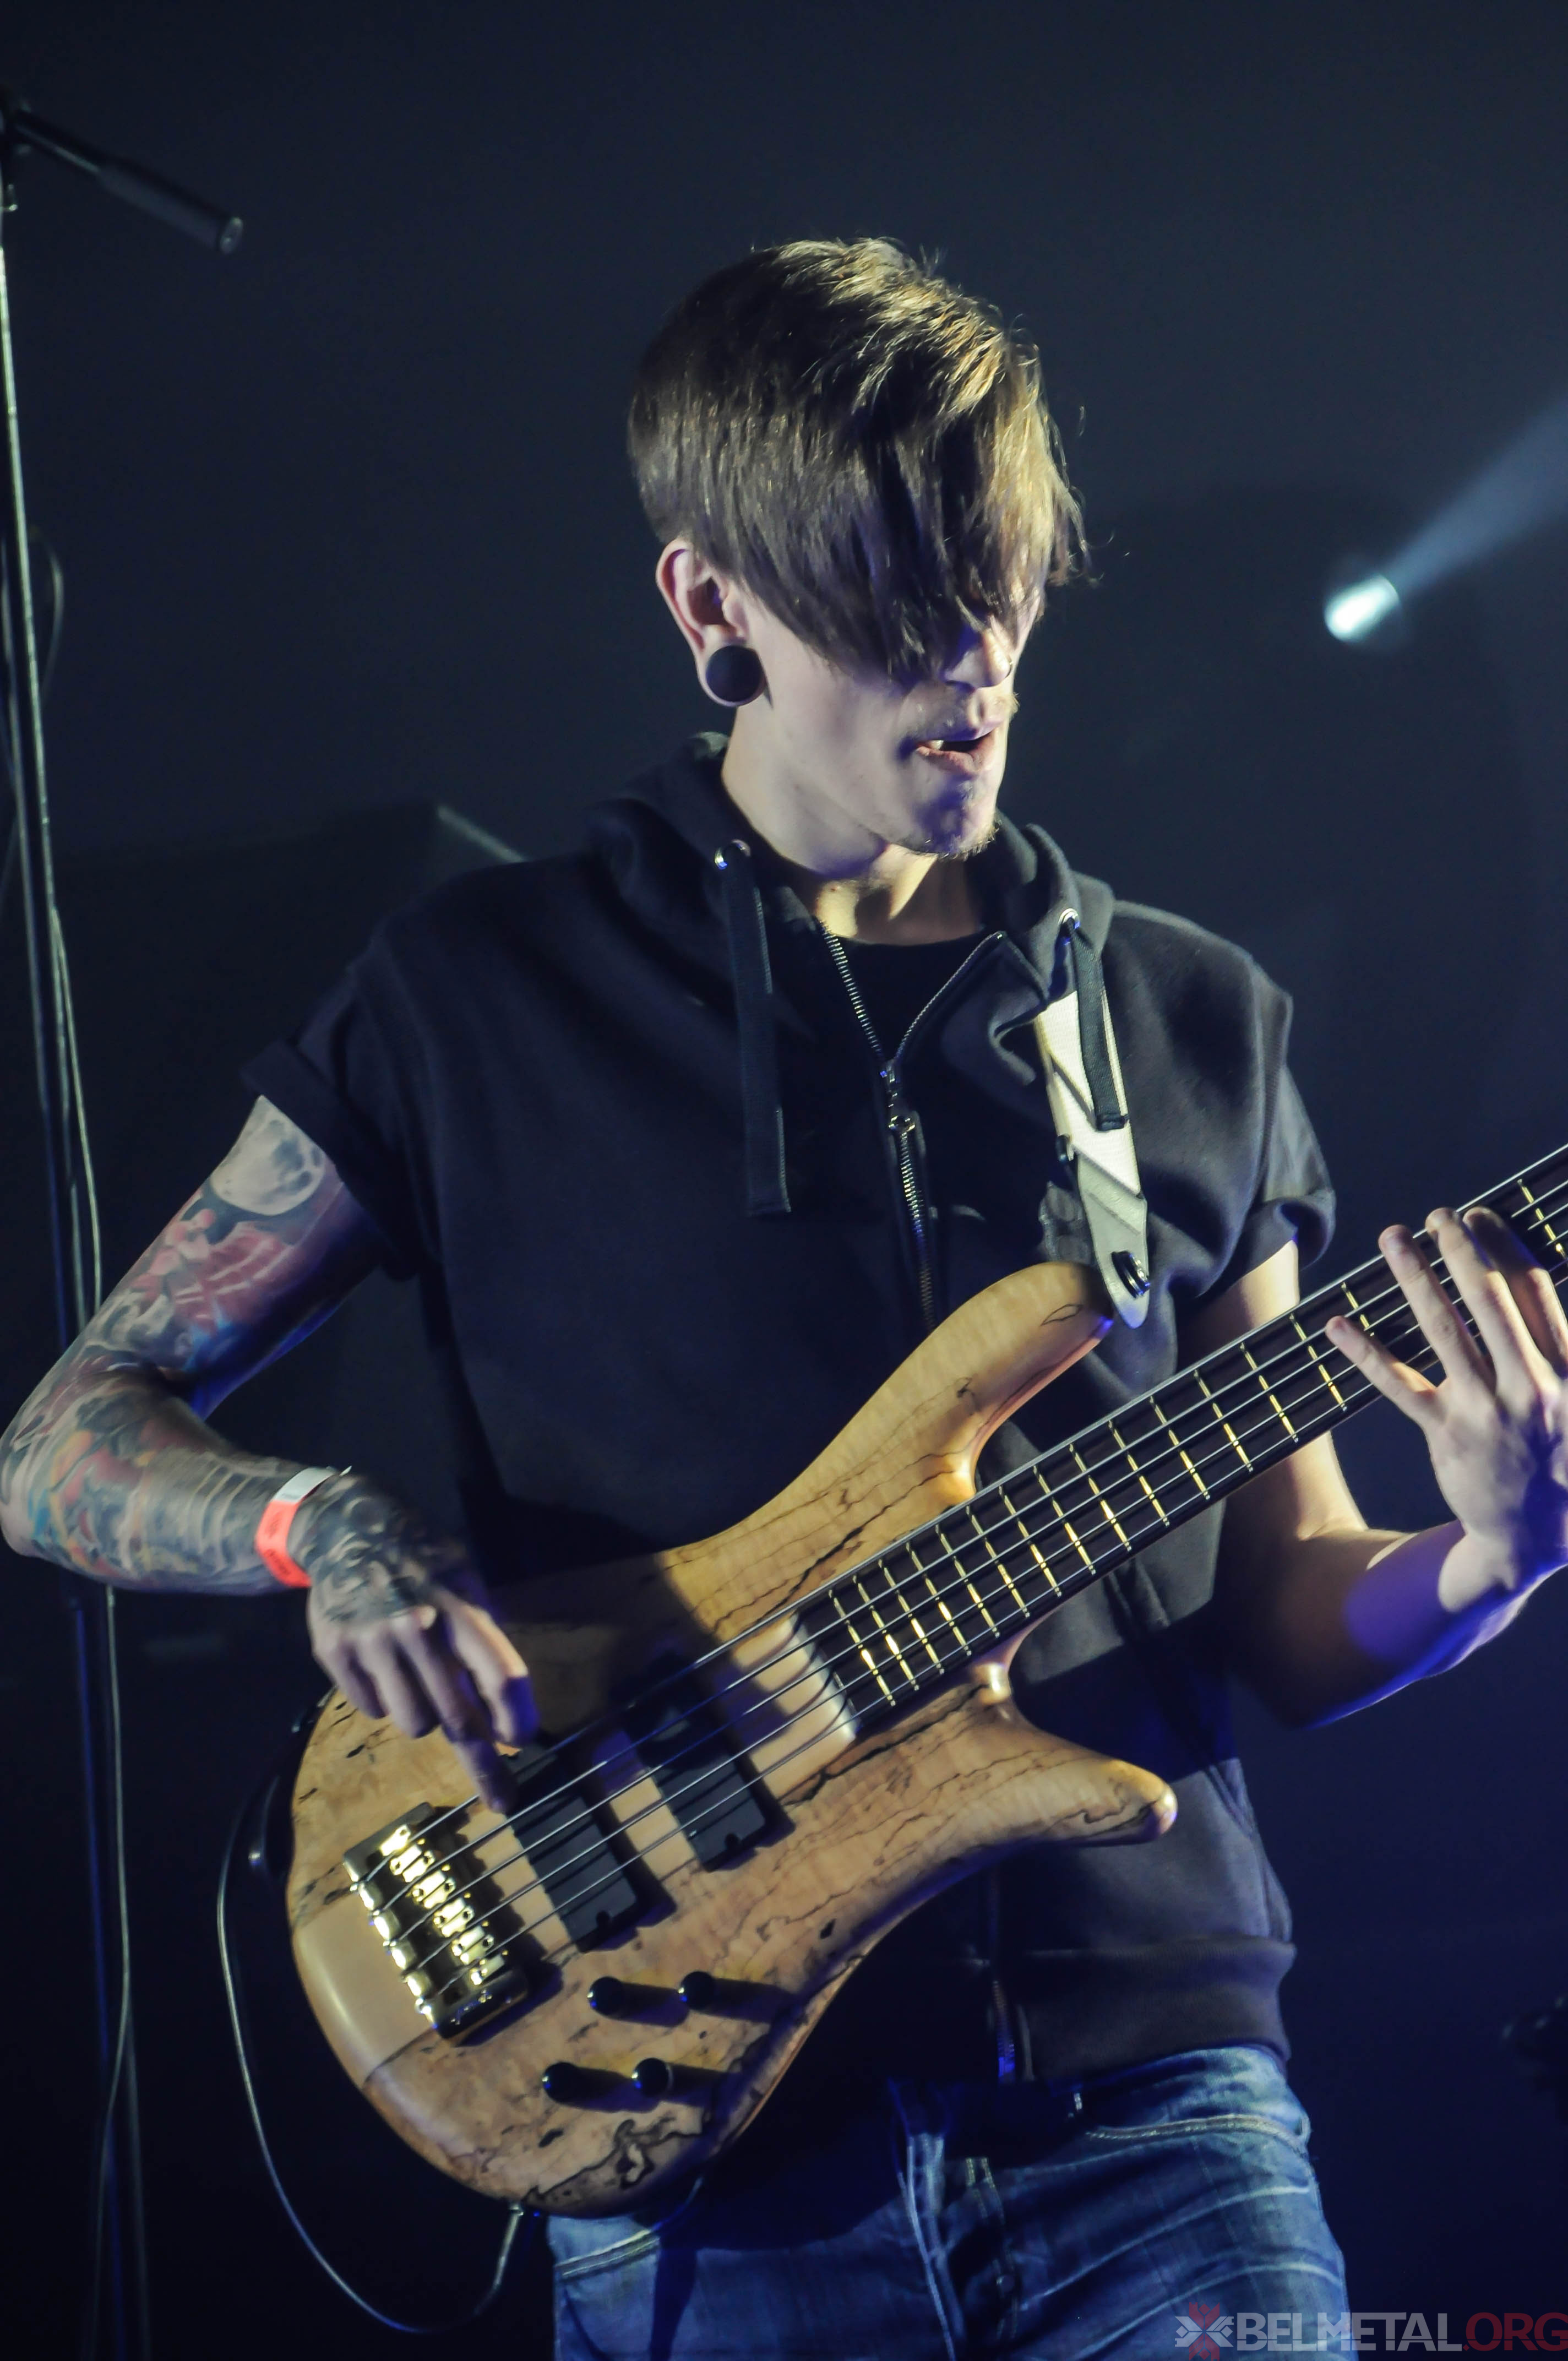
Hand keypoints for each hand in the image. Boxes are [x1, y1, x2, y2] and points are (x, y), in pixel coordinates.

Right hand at [296, 1477, 534, 1808]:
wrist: (347, 1530)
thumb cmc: (421, 1562)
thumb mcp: (465, 1581)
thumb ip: (484, 1639)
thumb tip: (504, 1709)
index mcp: (461, 1608)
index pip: (501, 1676)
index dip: (517, 1719)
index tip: (522, 1745)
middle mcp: (418, 1628)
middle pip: (458, 1718)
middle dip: (484, 1763)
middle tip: (503, 1796)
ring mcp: (373, 1642)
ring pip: (414, 1723)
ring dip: (422, 1715)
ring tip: (415, 1677)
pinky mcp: (335, 1652)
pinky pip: (371, 1709)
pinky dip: (381, 1698)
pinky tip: (378, 1662)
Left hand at [1326, 1207, 1567, 1606]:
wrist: (1538, 1536)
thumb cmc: (1563, 1457)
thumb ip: (1561, 1344)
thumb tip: (1535, 1290)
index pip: (1534, 1292)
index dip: (1505, 1247)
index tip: (1481, 1215)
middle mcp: (1529, 1386)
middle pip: (1490, 1301)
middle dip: (1460, 1251)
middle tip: (1437, 1215)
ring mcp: (1485, 1411)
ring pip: (1443, 1331)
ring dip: (1414, 1279)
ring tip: (1391, 1238)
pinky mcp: (1446, 1434)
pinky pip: (1398, 1386)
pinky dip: (1365, 1354)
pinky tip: (1336, 1326)